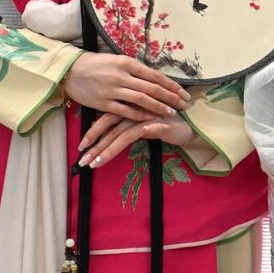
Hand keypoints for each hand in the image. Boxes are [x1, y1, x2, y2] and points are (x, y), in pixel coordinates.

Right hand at [61, 52, 189, 121]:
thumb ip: (136, 70)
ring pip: (141, 100)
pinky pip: (125, 111)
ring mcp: (112, 90)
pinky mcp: (103, 103)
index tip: (184, 93)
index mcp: (128, 63)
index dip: (172, 85)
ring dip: (158, 107)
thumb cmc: (96, 64)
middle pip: (152, 88)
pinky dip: (139, 115)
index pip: (156, 76)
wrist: (69, 71)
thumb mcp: (118, 61)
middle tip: (184, 105)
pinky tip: (150, 118)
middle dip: (171, 98)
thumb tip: (155, 79)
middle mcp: (122, 76)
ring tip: (171, 113)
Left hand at [77, 111, 195, 167]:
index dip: (92, 133)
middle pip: (109, 125)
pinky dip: (122, 144)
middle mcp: (135, 109)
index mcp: (130, 107)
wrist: (193, 123)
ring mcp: (146, 116)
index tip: (80, 148)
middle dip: (94, 144)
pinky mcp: (157, 124)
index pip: (106, 118)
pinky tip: (112, 154)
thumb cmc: (168, 124)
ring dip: (105, 150)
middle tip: (81, 160)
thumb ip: (128, 127)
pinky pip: (136, 134)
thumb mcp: (145, 124)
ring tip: (93, 164)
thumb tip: (108, 138)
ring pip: (119, 133)